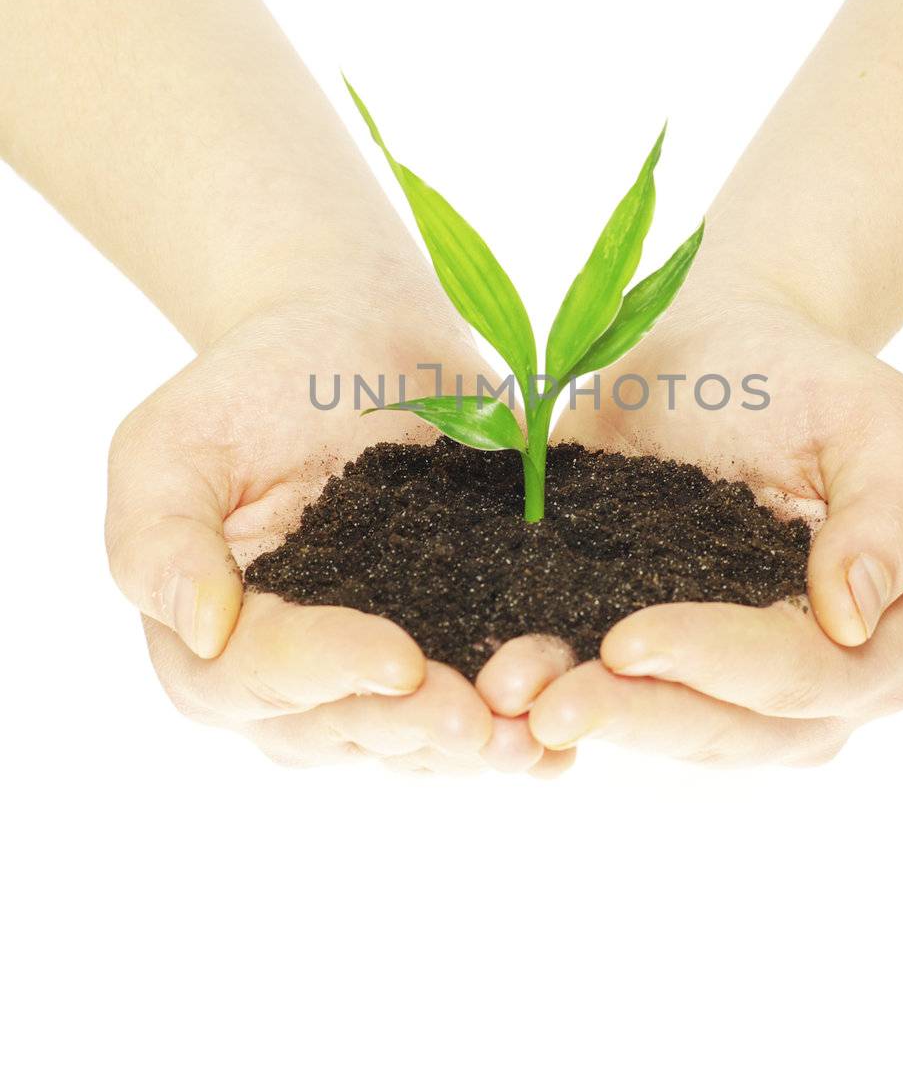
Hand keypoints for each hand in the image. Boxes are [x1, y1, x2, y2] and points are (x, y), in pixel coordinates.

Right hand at [105, 300, 568, 776]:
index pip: (263, 675)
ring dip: (482, 740)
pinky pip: (485, 705)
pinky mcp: (455, 646)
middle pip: (350, 727)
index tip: (400, 662)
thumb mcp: (171, 443)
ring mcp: (381, 676)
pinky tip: (570, 731)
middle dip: (419, 726)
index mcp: (215, 641)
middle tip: (484, 715)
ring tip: (539, 729)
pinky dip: (527, 723)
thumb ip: (159, 538)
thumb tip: (201, 629)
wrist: (353, 334)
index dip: (330, 673)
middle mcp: (296, 683)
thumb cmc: (250, 384)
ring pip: (422, 738)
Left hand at [502, 296, 902, 766]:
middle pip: (724, 728)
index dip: (715, 663)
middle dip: (633, 716)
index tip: (627, 641)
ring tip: (505, 697)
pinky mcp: (648, 667)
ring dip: (583, 716)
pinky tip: (494, 684)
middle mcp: (809, 693)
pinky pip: (605, 696)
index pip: (799, 674)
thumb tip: (853, 619)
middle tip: (547, 704)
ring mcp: (722, 690)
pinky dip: (551, 689)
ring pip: (658, 729)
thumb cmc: (805, 376)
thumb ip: (892, 512)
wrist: (715, 348)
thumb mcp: (878, 418)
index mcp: (881, 643)